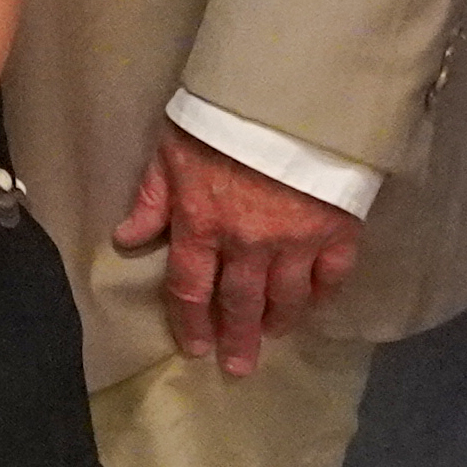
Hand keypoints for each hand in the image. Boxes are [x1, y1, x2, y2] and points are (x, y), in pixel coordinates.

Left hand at [112, 122, 363, 377]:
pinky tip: (316, 304)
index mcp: (201, 226)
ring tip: (275, 335)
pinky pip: (333, 276)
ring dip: (279, 321)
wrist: (290, 98)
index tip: (196, 348)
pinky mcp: (338, 231)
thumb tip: (128, 238)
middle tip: (239, 368)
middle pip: (241, 304)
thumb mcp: (170, 151)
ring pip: (288, 297)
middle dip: (238, 339)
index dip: (191, 322)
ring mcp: (296, 242)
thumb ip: (152, 198)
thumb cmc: (220, 119)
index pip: (191, 288)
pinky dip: (324, 294)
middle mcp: (247, 244)